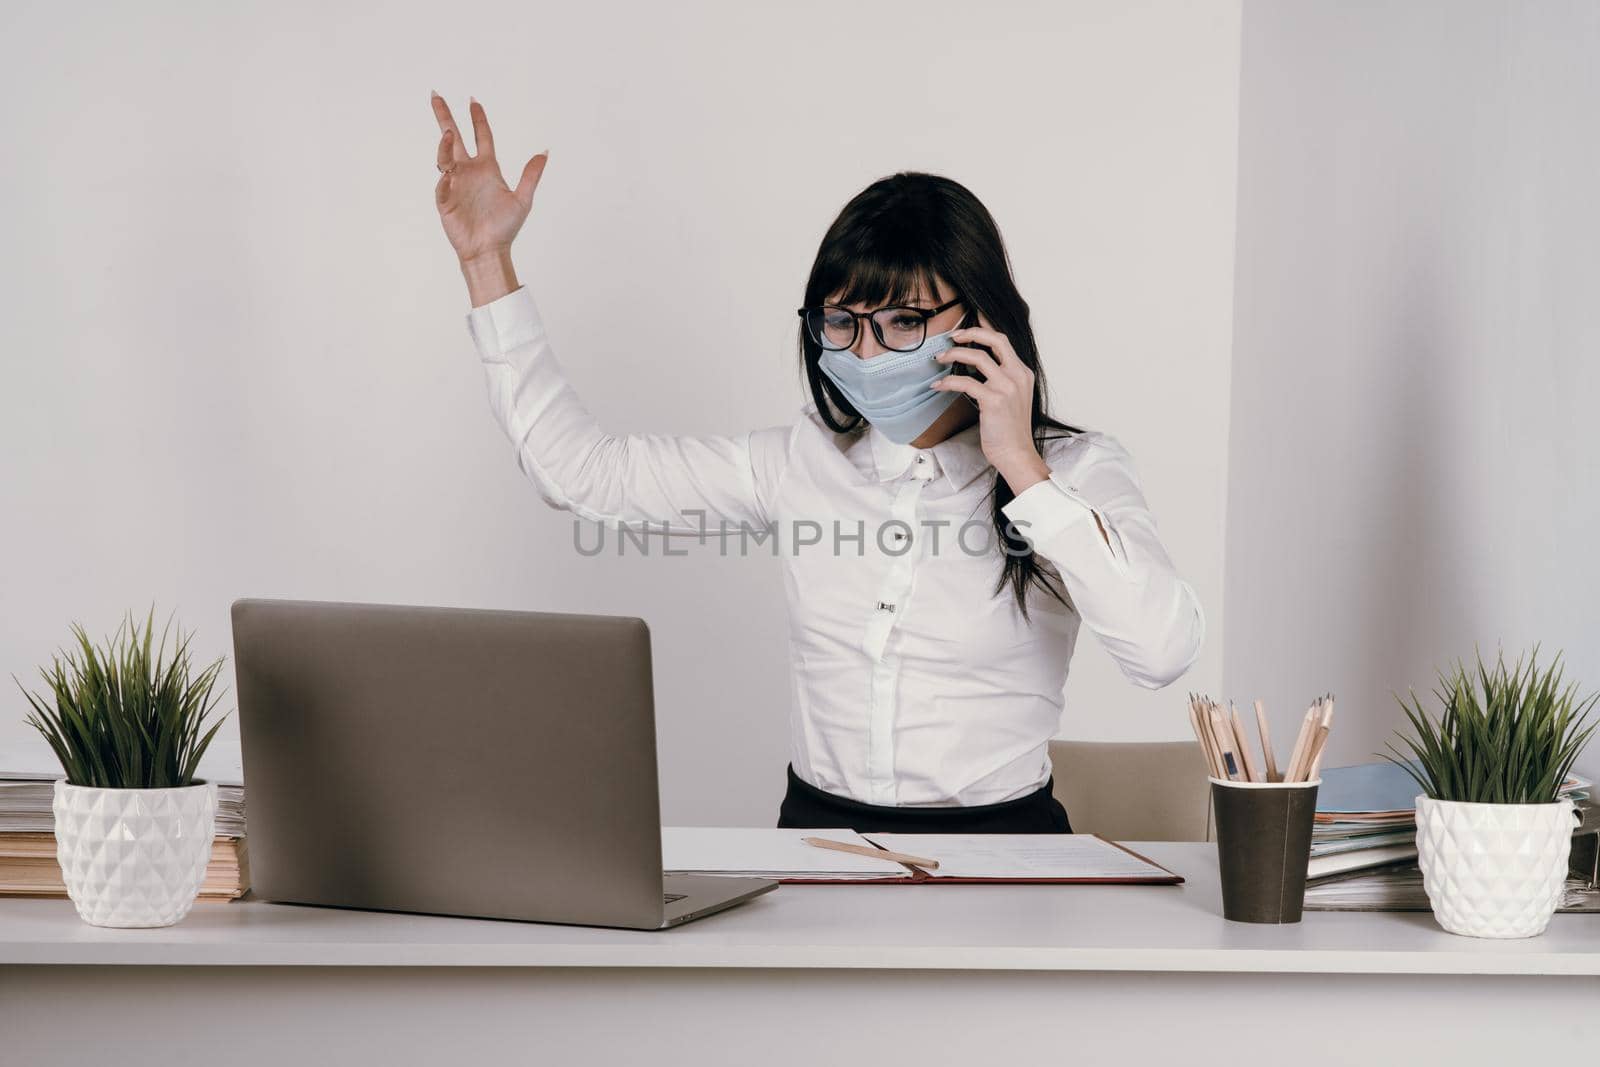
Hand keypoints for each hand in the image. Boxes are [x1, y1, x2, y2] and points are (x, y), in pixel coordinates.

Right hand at [430, 92, 547, 270]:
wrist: (489, 250)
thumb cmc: (505, 227)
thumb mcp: (523, 199)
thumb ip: (531, 175)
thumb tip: (545, 152)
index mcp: (487, 169)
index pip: (482, 137)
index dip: (478, 119)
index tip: (473, 100)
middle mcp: (469, 172)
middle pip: (453, 138)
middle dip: (445, 116)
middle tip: (436, 95)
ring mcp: (455, 184)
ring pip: (445, 156)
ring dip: (445, 145)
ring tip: (449, 134)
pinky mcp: (445, 200)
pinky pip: (441, 185)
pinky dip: (444, 179)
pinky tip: (448, 175)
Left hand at [931, 312, 1050, 491]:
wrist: (1016, 454)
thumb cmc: (1010, 431)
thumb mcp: (1012, 399)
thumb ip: (1001, 381)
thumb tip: (976, 369)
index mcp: (1022, 373)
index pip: (1004, 341)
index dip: (987, 327)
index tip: (972, 318)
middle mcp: (1017, 375)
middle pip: (995, 339)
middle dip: (971, 333)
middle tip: (952, 337)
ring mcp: (1007, 387)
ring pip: (978, 357)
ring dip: (954, 355)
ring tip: (939, 358)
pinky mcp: (994, 400)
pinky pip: (965, 382)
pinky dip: (948, 382)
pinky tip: (938, 385)